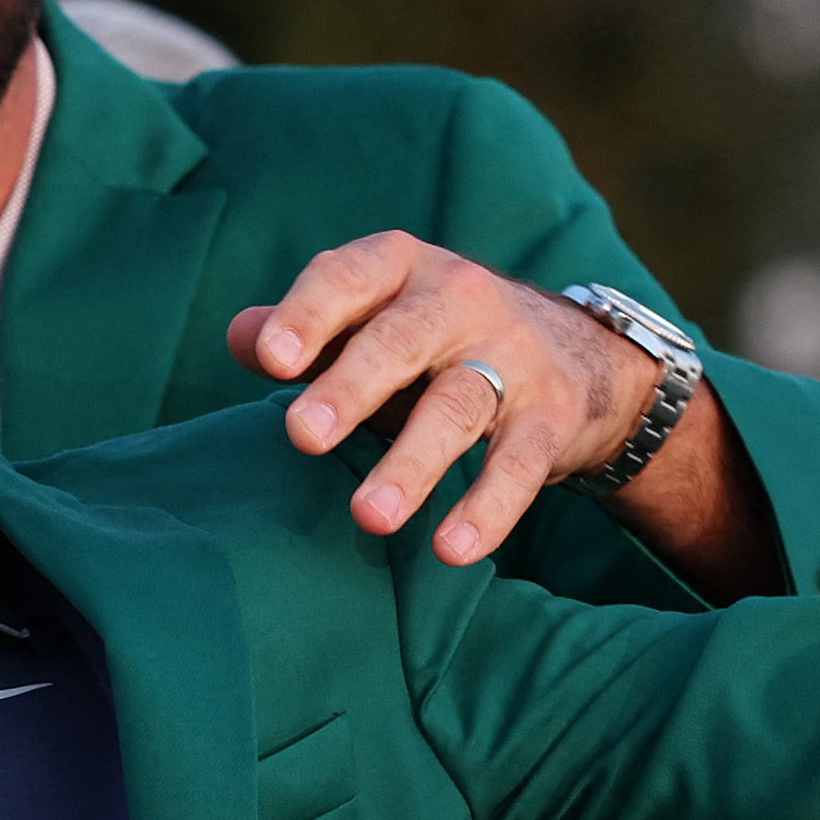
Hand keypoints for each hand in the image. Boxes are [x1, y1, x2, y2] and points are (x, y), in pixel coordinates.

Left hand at [227, 234, 698, 566]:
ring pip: (458, 406)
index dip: (310, 314)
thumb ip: (307, 334)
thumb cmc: (432, 342)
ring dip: (412, 463)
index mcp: (401, 269)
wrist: (577, 354)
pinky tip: (451, 550)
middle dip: (353, 387)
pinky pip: (517, 463)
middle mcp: (459, 300)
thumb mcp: (371, 323)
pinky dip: (488, 508)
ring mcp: (511, 355)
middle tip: (304, 437)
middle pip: (402, 340)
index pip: (349, 278)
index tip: (272, 358)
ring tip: (369, 517)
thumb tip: (242, 337)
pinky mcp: (550, 415)